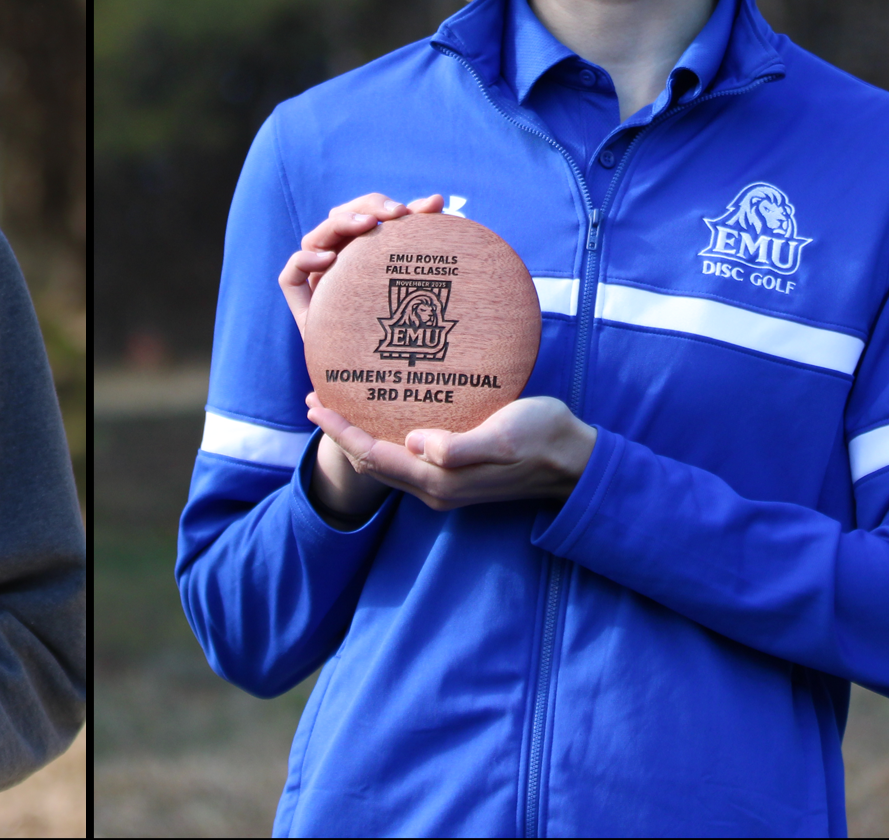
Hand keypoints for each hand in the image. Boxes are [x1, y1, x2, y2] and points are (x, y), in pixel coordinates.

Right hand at [279, 192, 442, 339]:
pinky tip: (329, 260)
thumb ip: (425, 243)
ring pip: (316, 238)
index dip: (394, 205)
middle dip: (369, 207)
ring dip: (341, 223)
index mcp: (365, 255)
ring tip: (368, 224)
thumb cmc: (416, 334)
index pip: (371, 216)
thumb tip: (438, 198)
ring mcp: (318, 282)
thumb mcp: (423, 286)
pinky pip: (290, 277)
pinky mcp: (302, 304)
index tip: (428, 206)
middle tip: (398, 213)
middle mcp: (340, 263)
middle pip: (341, 218)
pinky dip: (304, 260)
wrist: (390, 381)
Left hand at [305, 391, 596, 512]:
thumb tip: (416, 443)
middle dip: (339, 434)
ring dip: (357, 437)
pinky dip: (381, 440)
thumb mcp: (504, 437)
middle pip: (372, 463)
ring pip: (386, 464)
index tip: (315, 403)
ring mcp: (445, 486)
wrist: (574, 460)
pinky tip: (379, 420)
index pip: (375, 456)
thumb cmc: (543, 439)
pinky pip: (405, 460)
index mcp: (440, 480)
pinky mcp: (455, 476)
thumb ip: (460, 447)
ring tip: (336, 409)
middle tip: (314, 399)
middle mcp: (436, 489)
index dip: (341, 432)